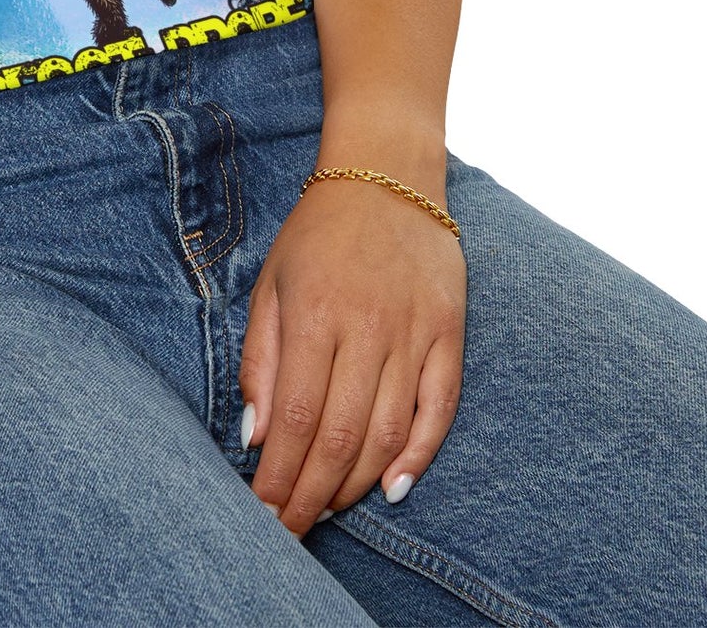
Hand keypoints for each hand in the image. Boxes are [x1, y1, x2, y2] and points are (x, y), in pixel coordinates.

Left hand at [239, 171, 465, 535]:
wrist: (386, 175)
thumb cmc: (318, 234)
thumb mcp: (271, 284)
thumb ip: (261, 360)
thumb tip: (256, 435)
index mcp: (315, 314)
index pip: (296, 417)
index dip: (280, 475)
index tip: (263, 512)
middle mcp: (367, 328)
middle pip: (341, 436)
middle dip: (312, 494)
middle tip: (292, 530)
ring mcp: (413, 332)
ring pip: (388, 432)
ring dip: (356, 483)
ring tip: (329, 509)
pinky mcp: (450, 333)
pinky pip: (439, 409)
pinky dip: (419, 455)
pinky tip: (393, 487)